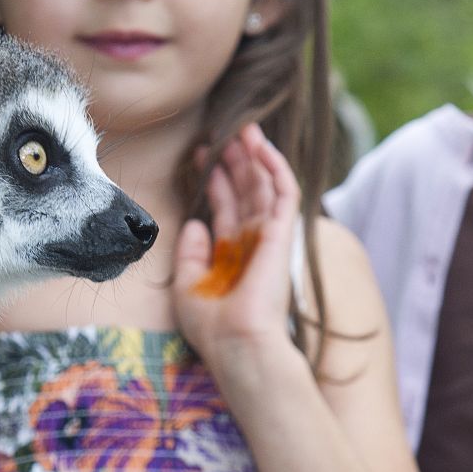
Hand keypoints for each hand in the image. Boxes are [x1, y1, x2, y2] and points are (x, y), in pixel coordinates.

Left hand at [172, 123, 300, 372]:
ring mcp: (270, 237)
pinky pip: (285, 191)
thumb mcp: (187, 285)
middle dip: (235, 161)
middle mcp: (253, 243)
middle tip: (221, 132)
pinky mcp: (283, 233)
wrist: (237, 344)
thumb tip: (194, 223)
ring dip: (256, 155)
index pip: (227, 208)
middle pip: (247, 191)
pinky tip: (261, 145)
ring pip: (266, 185)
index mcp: (232, 256)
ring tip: (242, 127)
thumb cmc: (212, 327)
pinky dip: (275, 166)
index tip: (200, 154)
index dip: (216, 180)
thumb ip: (190, 253)